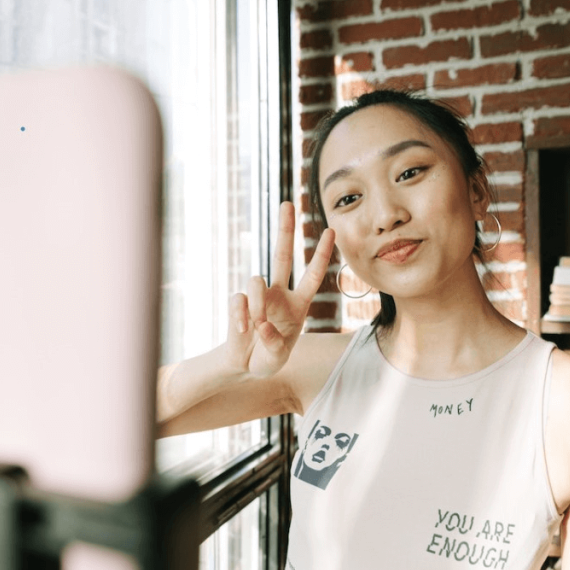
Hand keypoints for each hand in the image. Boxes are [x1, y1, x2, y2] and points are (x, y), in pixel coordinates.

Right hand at [225, 201, 334, 377]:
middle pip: (281, 255)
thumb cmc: (267, 359)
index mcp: (298, 304)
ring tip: (257, 328)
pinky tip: (243, 330)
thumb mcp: (278, 358)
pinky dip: (241, 316)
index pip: (312, 275)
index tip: (331, 230)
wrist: (243, 366)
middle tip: (287, 203)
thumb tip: (262, 323)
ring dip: (258, 305)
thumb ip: (275, 344)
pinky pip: (239, 300)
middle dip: (285, 229)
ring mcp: (258, 297)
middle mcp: (278, 294)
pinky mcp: (239, 303)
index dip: (322, 254)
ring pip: (257, 280)